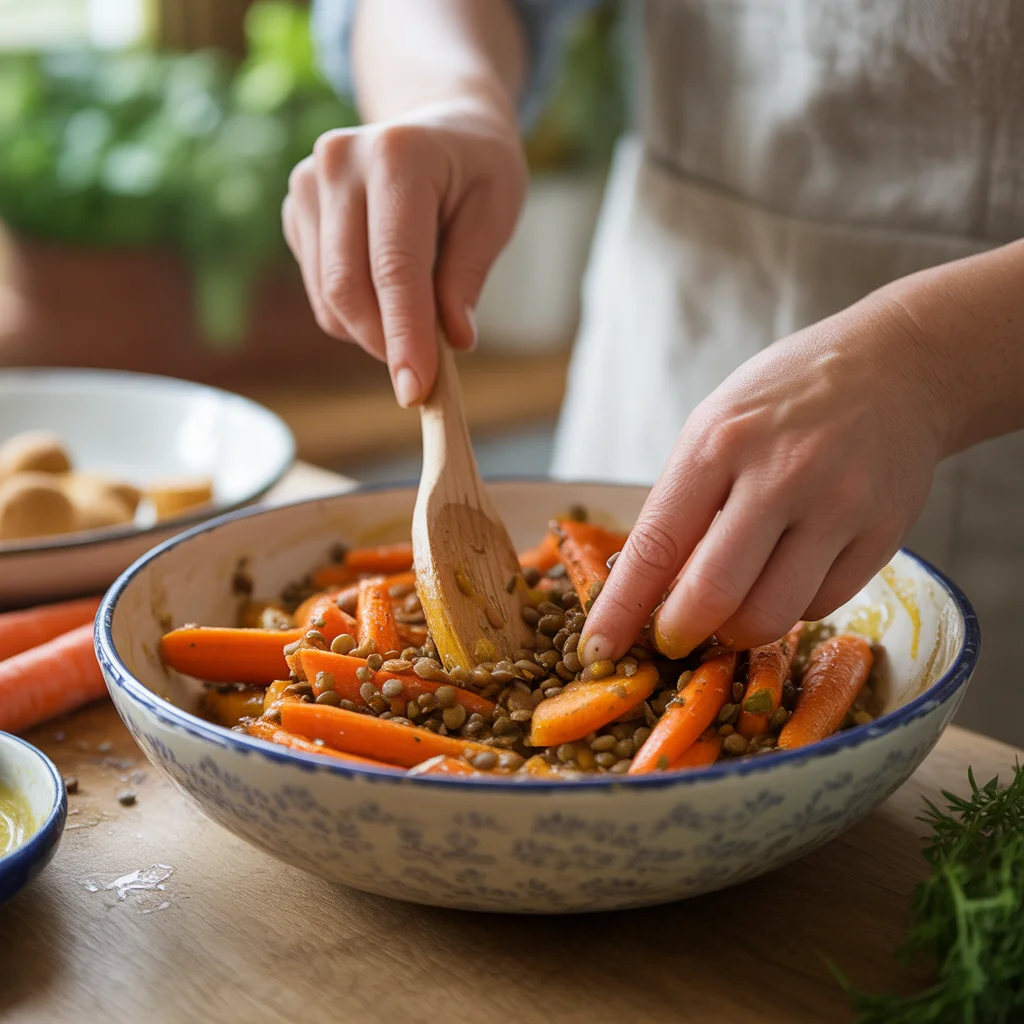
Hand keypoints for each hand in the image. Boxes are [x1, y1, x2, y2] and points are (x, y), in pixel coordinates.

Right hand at [282, 97, 526, 405]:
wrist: (438, 124)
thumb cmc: (475, 169)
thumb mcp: (496, 212)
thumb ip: (467, 275)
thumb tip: (452, 340)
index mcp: (397, 155)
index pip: (394, 266)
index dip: (405, 335)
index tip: (415, 389)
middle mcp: (338, 162)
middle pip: (347, 287)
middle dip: (385, 343)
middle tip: (423, 375)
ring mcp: (307, 184)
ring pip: (329, 298)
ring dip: (372, 331)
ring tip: (417, 316)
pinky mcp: (295, 210)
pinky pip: (320, 292)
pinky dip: (355, 314)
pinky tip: (387, 291)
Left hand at [580, 295, 954, 664]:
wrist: (894, 367)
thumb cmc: (784, 400)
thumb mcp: (715, 426)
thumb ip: (682, 503)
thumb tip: (647, 591)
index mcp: (719, 443)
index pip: (656, 545)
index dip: (622, 609)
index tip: (598, 650)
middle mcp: (780, 476)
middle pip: (714, 595)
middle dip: (680, 632)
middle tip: (673, 637)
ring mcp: (838, 507)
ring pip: (772, 616)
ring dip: (737, 631)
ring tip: (731, 609)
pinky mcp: (884, 533)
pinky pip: (821, 606)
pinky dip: (791, 607)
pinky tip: (787, 575)